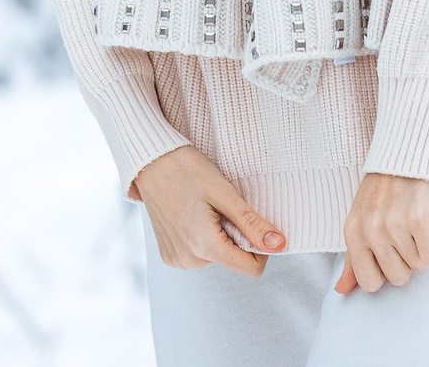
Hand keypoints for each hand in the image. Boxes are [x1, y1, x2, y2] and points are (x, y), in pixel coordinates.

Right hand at [133, 145, 287, 276]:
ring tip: (202, 208)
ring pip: (217, 256)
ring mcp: (177, 260)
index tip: (250, 220)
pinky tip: (190, 215)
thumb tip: (280, 245)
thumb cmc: (187, 170)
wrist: (148, 160)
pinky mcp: (170, 255)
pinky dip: (203, 237)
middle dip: (234, 235)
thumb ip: (252, 223)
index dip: (260, 246)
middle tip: (217, 206)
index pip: (251, 268)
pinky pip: (199, 254)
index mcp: (204, 246)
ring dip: (218, 235)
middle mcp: (189, 261)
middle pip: (233, 260)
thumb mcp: (224, 193)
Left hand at [334, 171, 428, 293]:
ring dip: (422, 249)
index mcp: (352, 232)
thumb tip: (341, 291)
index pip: (370, 283)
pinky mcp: (419, 221)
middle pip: (397, 279)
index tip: (391, 251)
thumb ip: (353, 259)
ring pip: (417, 268)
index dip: (386, 272)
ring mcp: (394, 226)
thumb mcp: (361, 220)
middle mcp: (370, 231)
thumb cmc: (384, 189)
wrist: (409, 153)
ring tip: (416, 225)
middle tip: (406, 234)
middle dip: (407, 261)